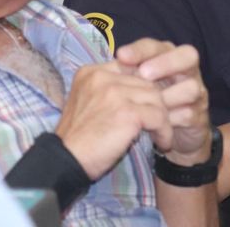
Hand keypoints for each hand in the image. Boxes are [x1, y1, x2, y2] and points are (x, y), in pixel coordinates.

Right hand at [56, 61, 172, 179]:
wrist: (64, 162)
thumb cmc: (79, 138)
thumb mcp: (89, 103)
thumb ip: (110, 90)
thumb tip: (145, 88)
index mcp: (91, 72)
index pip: (131, 68)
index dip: (144, 87)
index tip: (149, 106)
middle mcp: (102, 76)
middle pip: (146, 82)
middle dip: (156, 104)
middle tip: (159, 123)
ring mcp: (115, 93)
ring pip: (157, 98)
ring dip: (163, 118)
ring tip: (161, 134)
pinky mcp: (128, 112)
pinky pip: (159, 116)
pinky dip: (164, 131)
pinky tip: (162, 142)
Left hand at [116, 39, 211, 164]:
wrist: (170, 135)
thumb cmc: (148, 104)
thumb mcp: (136, 87)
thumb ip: (126, 75)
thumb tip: (105, 68)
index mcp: (170, 58)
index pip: (159, 46)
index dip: (141, 50)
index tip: (121, 55)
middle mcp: (188, 71)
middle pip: (188, 56)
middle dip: (165, 63)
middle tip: (144, 73)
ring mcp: (197, 93)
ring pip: (191, 87)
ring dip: (167, 97)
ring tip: (148, 106)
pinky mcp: (199, 117)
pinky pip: (188, 114)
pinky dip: (169, 120)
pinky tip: (153, 126)